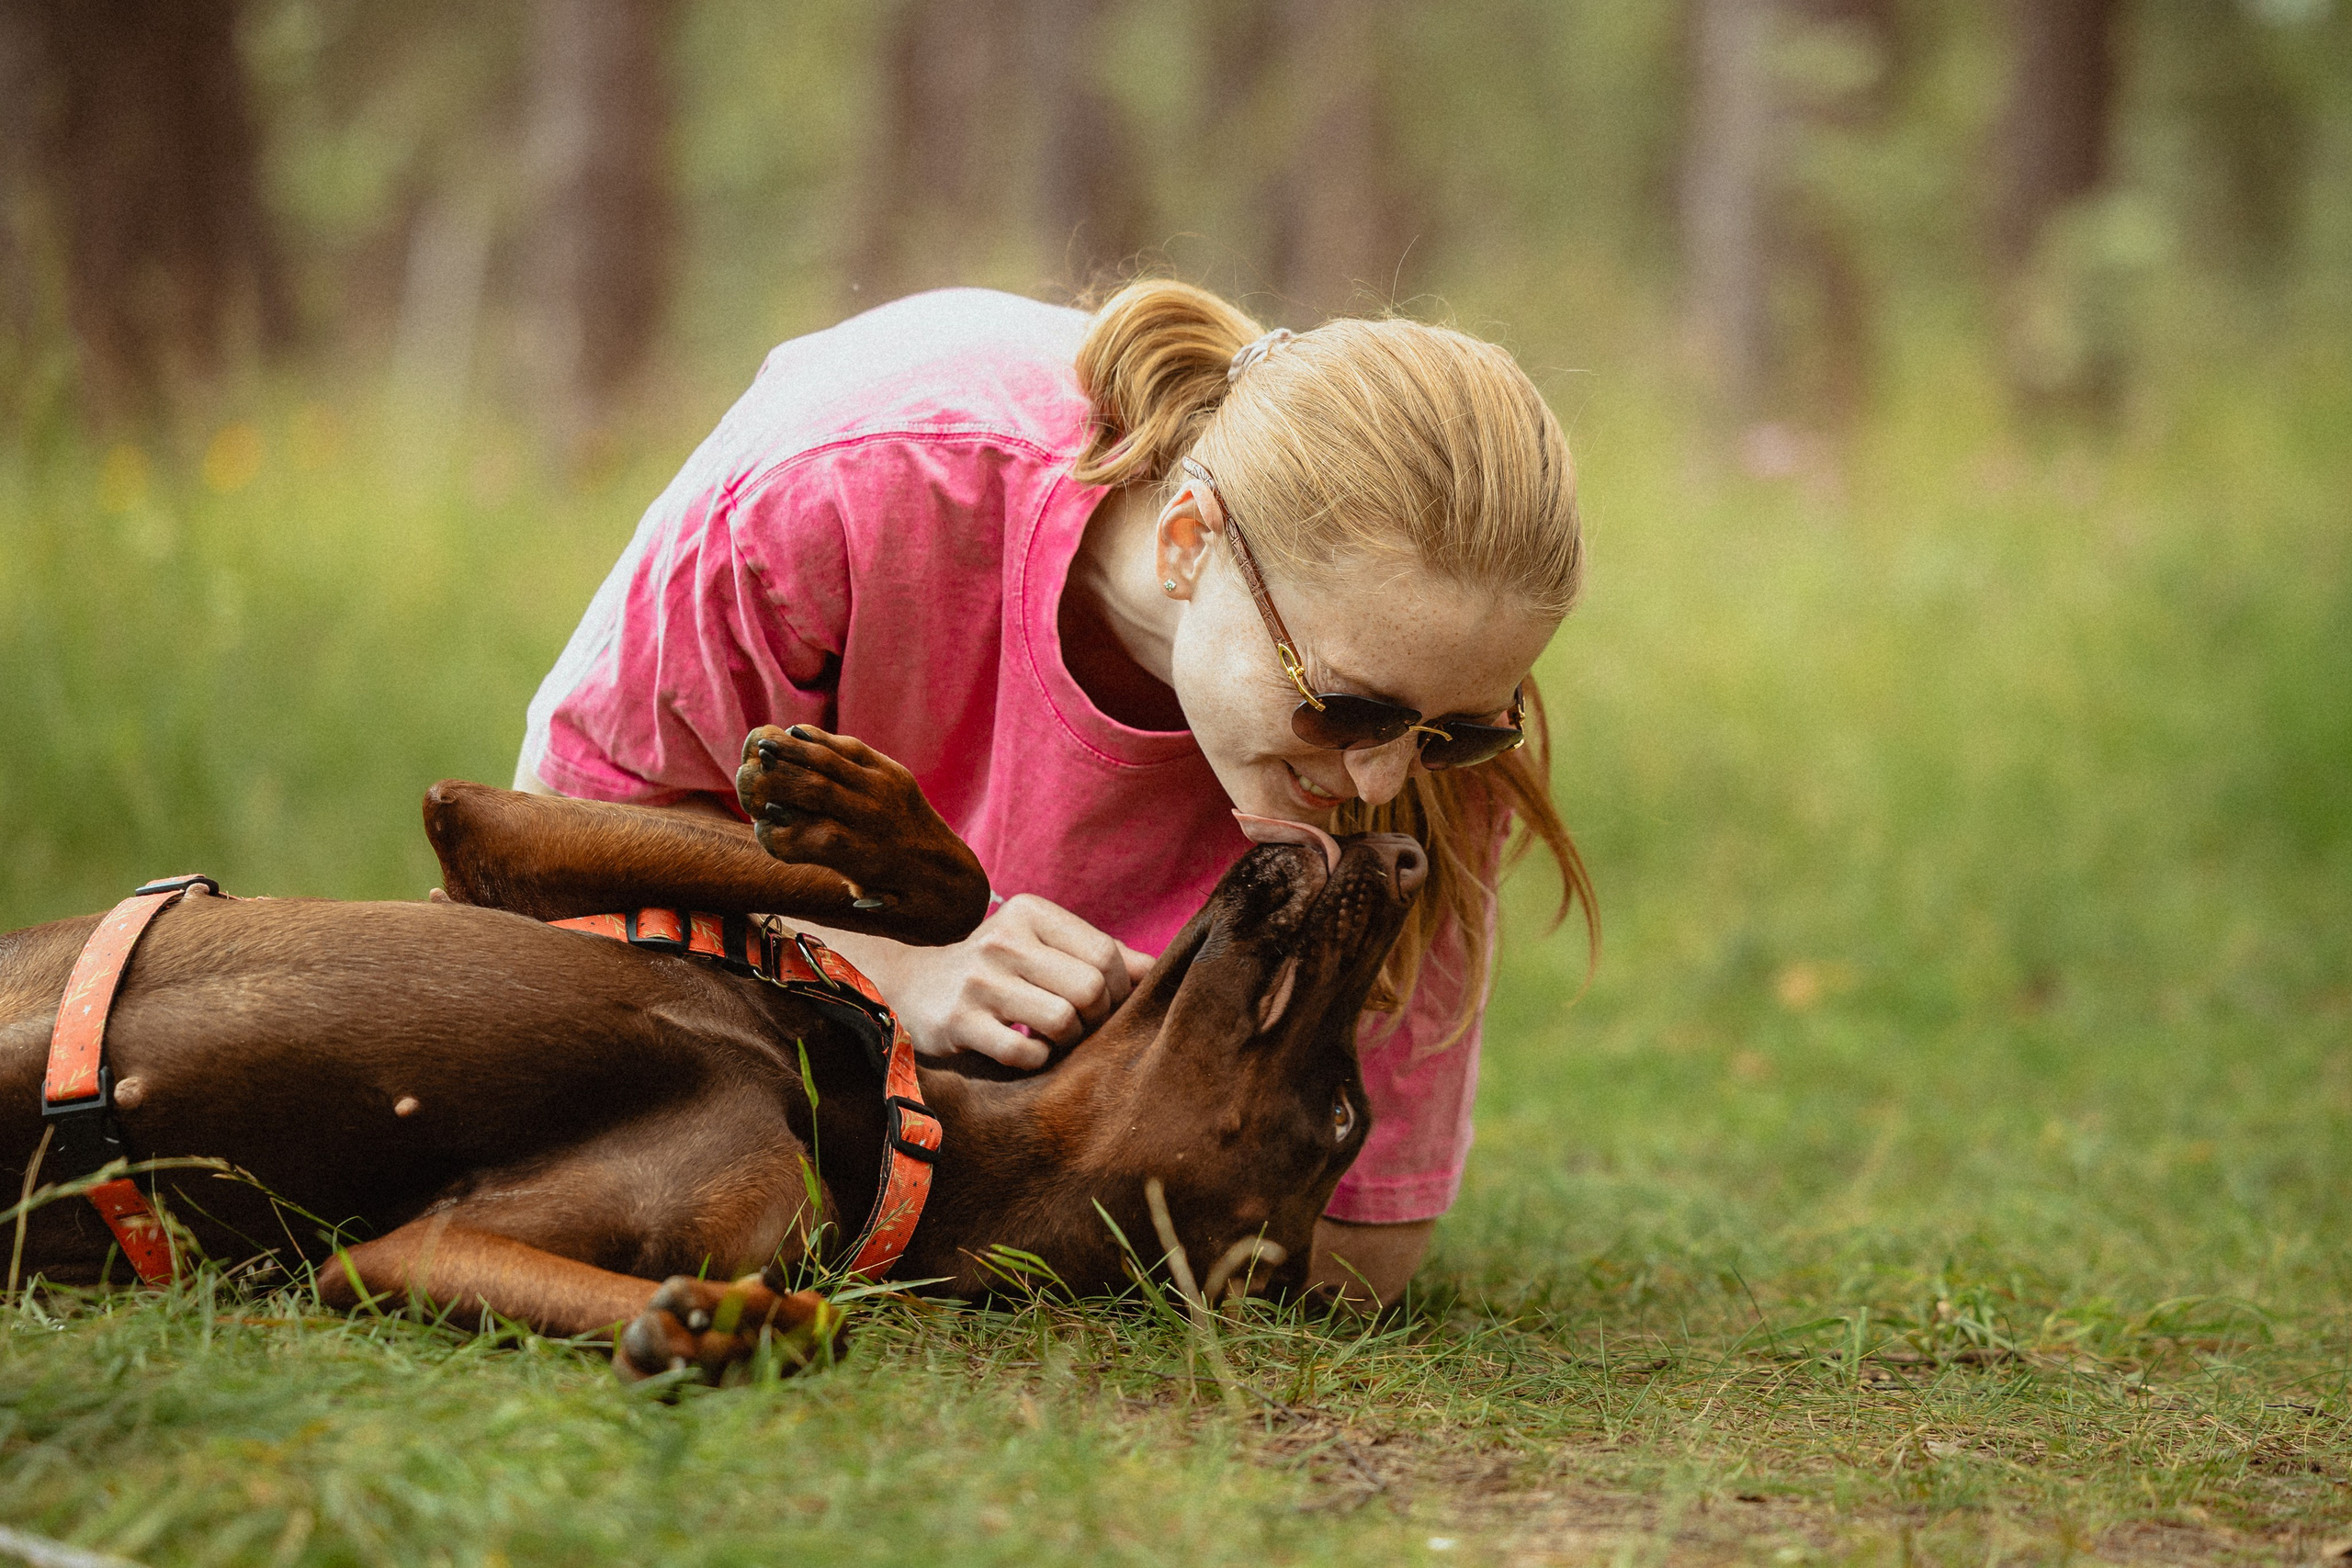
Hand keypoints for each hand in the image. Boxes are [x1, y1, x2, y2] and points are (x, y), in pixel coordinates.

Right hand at [867, 894, 1152, 1069]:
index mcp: (1030, 913)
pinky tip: (1023, 1050)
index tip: (1104, 1004)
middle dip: (1095, 1018)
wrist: (914, 986)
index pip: (1106, 955)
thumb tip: (1163, 968)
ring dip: (1067, 1041)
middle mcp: (1003, 940)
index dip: (1118, 990)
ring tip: (1052, 1037)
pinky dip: (1035, 1060)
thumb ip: (1101, 954)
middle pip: (1090, 989)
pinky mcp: (959, 1022)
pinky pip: (1025, 1053)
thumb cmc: (999, 969)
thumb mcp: (1043, 947)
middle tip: (1079, 1025)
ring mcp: (979, 982)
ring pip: (1063, 1021)